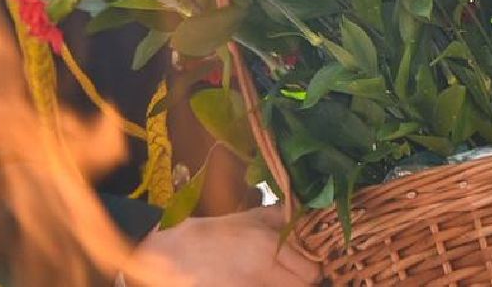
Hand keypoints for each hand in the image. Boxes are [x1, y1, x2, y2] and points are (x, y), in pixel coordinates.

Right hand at [126, 205, 320, 286]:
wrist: (177, 254)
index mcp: (267, 247)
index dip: (314, 267)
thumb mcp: (251, 218)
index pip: (311, 271)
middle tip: (295, 272)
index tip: (309, 261)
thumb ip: (282, 216)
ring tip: (277, 275)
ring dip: (287, 285)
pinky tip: (262, 281)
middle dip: (303, 280)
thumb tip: (309, 213)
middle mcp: (262, 272)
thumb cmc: (216, 233)